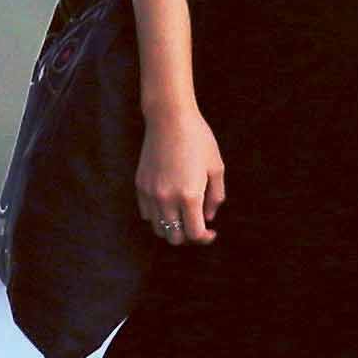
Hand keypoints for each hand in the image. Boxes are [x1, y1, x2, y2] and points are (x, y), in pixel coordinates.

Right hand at [139, 101, 224, 246]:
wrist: (169, 118)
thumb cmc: (198, 139)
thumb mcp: (216, 168)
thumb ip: (215, 197)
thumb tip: (208, 217)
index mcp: (189, 196)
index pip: (194, 234)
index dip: (205, 238)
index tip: (211, 232)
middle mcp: (167, 199)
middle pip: (175, 237)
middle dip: (188, 236)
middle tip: (197, 225)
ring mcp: (151, 193)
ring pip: (159, 229)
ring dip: (172, 228)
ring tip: (183, 216)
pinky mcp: (140, 185)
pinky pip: (147, 213)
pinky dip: (158, 216)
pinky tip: (169, 204)